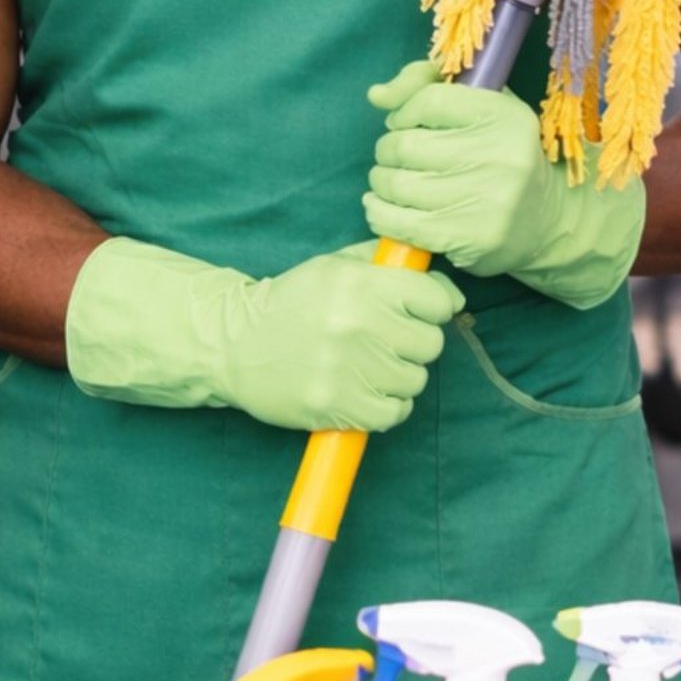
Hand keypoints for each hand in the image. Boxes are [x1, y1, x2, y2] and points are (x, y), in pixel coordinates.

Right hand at [66, 236, 463, 435]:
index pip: (438, 301)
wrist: (233, 343)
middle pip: (431, 344)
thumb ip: (386, 267)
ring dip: (397, 377)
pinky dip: (386, 407)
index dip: (430, 307)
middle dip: (412, 343)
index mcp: (361, 284)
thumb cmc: (291, 303)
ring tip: (367, 367)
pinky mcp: (339, 406)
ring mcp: (350, 368)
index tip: (414, 313)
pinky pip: (395, 412)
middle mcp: (359, 324)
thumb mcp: (334, 267)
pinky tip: (365, 392)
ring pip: (415, 380)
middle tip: (383, 342)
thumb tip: (447, 290)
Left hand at [365, 62, 645, 308]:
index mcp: (504, 116)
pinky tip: (383, 207)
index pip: (428, 101)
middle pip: (405, 145)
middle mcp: (499, 156)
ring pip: (396, 184)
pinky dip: (379, 213)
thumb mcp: (481, 107)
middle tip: (398, 158)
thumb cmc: (501, 155)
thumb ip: (427, 85)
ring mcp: (485, 200)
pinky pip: (396, 222)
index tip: (404, 123)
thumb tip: (377, 95)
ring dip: (382, 182)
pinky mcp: (467, 237)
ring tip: (393, 183)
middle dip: (388, 150)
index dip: (403, 112)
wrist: (546, 220)